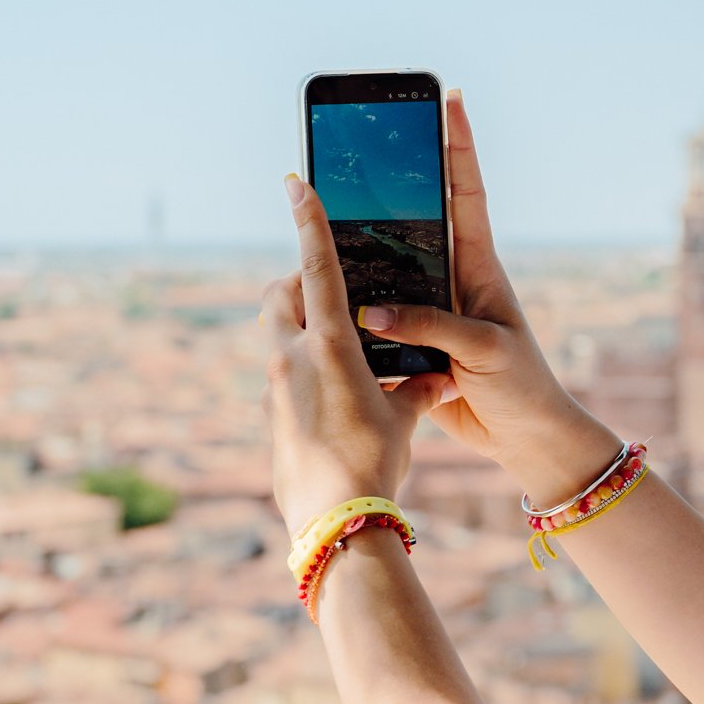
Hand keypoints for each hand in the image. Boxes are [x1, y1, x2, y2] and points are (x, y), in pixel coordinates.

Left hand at [260, 172, 449, 537]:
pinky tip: (335, 396)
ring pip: (277, 335)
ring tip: (342, 350)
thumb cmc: (374, 464)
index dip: (309, 219)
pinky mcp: (270, 416)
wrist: (334, 522)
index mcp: (328, 345)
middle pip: (280, 295)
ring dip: (300, 329)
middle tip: (334, 294)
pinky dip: (303, 370)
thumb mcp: (404, 420)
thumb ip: (414, 389)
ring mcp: (274, 387)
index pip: (316, 265)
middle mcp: (291, 358)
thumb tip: (433, 382)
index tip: (294, 182)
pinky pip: (283, 375)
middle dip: (300, 284)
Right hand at [351, 91, 623, 502]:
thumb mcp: (483, 350)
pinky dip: (349, 307)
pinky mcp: (412, 343)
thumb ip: (432, 327)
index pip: (466, 191)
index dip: (458, 146)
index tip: (449, 99)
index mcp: (478, 266)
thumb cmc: (521, 386)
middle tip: (359, 143)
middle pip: (415, 217)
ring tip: (320, 212)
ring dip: (357, 246)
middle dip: (391, 180)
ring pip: (386, 267)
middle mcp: (452, 278)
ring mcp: (430, 309)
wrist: (524, 440)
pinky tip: (318, 294)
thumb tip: (372, 312)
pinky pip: (374, 317)